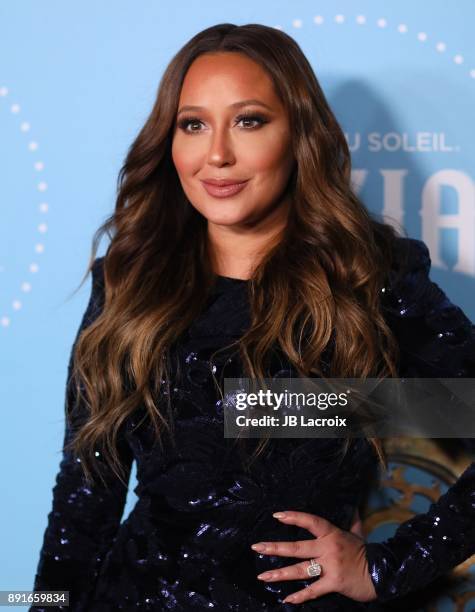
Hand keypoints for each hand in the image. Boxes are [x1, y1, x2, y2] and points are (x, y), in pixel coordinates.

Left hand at [250, 510, 376, 604]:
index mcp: (332, 533)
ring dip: (280, 573)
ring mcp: (330, 566)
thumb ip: (351, 520)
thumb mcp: (357, 533)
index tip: (276, 516)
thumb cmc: (366, 552)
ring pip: (300, 569)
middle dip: (275, 548)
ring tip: (263, 576)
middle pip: (297, 547)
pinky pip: (313, 590)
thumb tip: (353, 504)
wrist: (381, 572)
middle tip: (257, 548)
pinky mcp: (334, 583)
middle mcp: (328, 548)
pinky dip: (300, 596)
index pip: (310, 521)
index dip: (293, 517)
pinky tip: (287, 599)